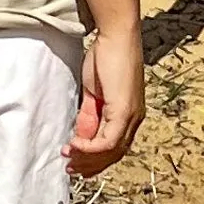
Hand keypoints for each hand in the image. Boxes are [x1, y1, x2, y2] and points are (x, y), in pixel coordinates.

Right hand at [65, 26, 144, 177]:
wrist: (116, 36)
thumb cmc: (107, 57)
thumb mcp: (95, 93)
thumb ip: (90, 115)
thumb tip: (80, 136)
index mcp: (129, 114)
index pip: (114, 147)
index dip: (94, 158)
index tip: (74, 159)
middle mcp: (134, 118)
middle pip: (114, 155)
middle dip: (89, 164)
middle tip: (70, 167)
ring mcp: (131, 116)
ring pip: (111, 152)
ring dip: (87, 159)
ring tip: (69, 157)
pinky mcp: (124, 111)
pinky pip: (108, 142)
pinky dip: (90, 148)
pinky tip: (74, 145)